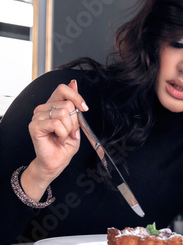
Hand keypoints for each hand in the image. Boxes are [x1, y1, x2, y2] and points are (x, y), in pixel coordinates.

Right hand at [21, 80, 88, 200]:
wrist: (56, 162)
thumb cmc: (65, 145)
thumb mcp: (76, 123)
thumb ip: (74, 105)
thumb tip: (74, 83)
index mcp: (53, 105)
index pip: (63, 89)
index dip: (76, 96)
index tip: (84, 108)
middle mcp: (43, 108)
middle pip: (67, 104)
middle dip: (74, 122)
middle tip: (70, 132)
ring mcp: (37, 116)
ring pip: (63, 113)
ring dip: (69, 129)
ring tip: (63, 137)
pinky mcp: (35, 126)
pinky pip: (56, 123)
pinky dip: (63, 134)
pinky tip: (59, 139)